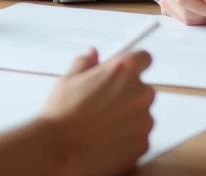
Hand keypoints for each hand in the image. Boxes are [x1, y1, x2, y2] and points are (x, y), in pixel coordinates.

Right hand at [41, 49, 155, 175]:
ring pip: (142, 114)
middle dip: (128, 94)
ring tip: (103, 124)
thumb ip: (85, 63)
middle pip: (143, 89)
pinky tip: (107, 138)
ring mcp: (144, 120)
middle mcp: (139, 93)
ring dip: (129, 117)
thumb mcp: (69, 79)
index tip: (125, 72)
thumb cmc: (63, 115)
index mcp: (123, 70)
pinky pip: (140, 136)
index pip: (144, 58)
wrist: (61, 150)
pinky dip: (129, 137)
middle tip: (105, 102)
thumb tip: (92, 55)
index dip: (134, 65)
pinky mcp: (143, 143)